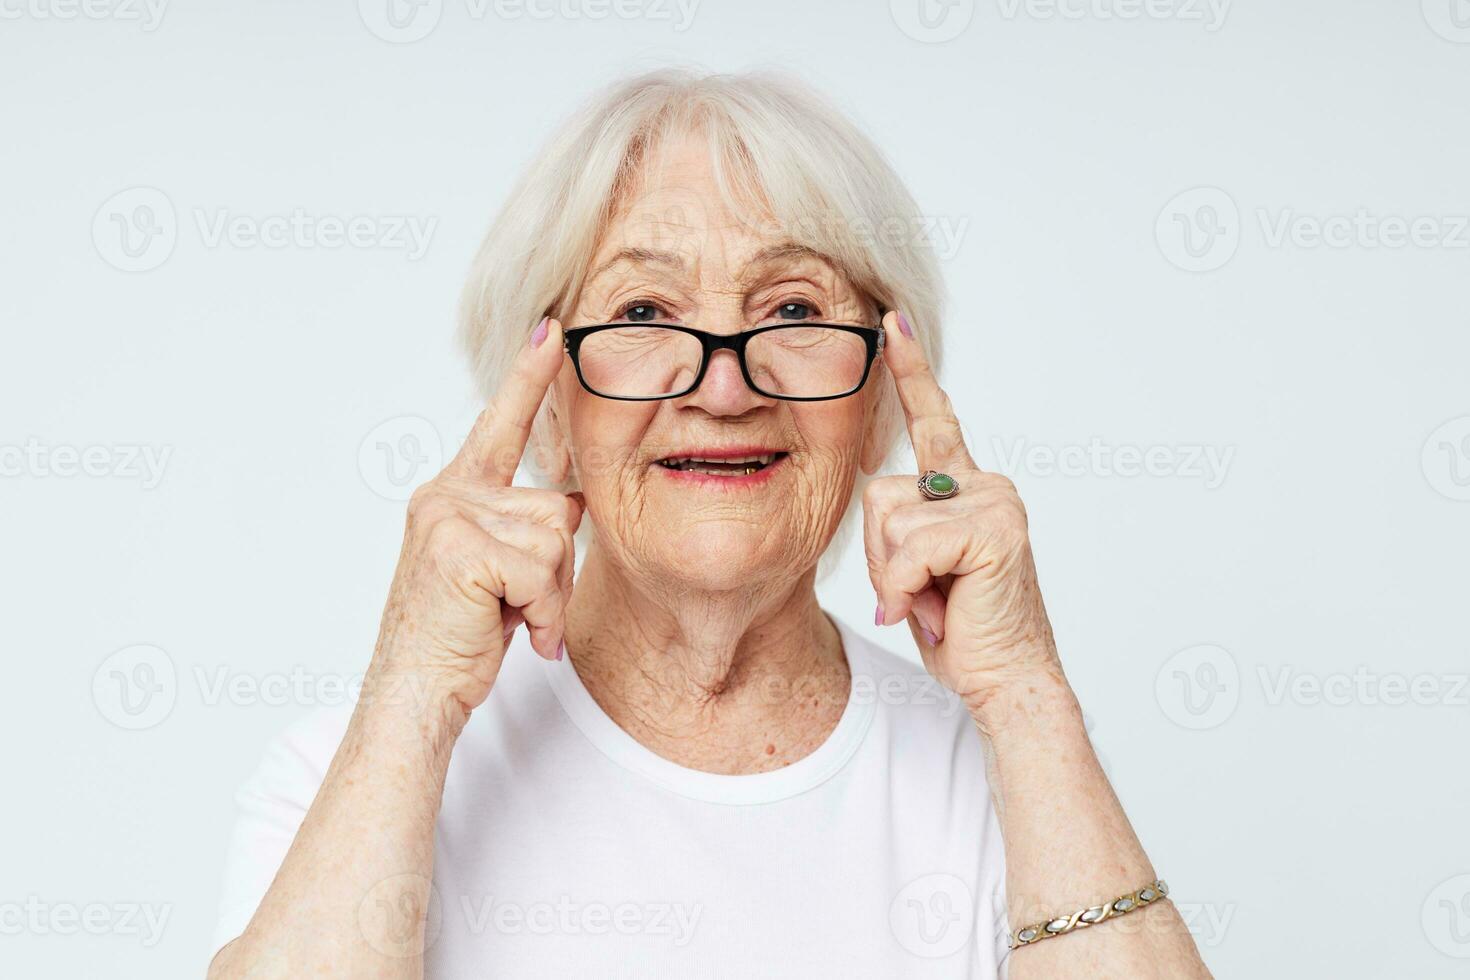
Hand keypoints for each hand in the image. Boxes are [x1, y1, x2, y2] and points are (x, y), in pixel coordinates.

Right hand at [366, 317, 581, 720]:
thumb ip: (524, 531)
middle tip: (518, 608)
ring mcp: (448, 520)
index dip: (527, 377)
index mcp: (452, 497)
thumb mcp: (498, 573)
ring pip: (556, 540)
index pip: (498, 427)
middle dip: (556, 569)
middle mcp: (445, 497)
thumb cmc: (456, 640)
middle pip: (556, 508)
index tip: (550, 329)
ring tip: (509, 621)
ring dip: (550, 595)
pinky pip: (542, 572)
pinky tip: (512, 634)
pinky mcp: (461, 551)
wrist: (412, 697)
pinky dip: (541, 613)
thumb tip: (571, 501)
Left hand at [863, 312, 1059, 711]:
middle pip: (878, 494)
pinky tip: (937, 612)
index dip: (910, 371)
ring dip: (895, 577)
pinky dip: (908, 591)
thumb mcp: (917, 567)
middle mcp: (986, 485)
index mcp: (967, 488)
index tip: (891, 322)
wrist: (1007, 680)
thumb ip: (901, 527)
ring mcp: (995, 503)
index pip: (933, 420)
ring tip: (937, 601)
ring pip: (888, 522)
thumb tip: (878, 499)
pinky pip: (910, 550)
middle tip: (921, 594)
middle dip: (879, 557)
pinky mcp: (994, 530)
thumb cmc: (962, 629)